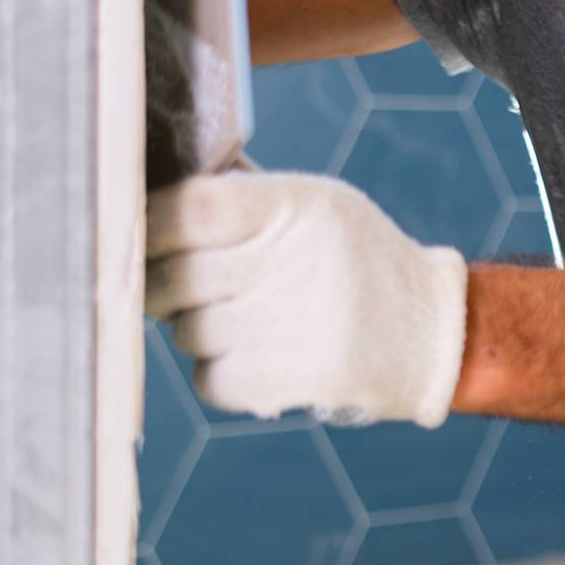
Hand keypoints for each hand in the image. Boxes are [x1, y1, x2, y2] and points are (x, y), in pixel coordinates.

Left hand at [146, 172, 467, 427]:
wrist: (432, 332)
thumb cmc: (354, 259)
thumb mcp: (318, 206)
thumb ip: (244, 195)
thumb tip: (144, 185)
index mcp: (301, 205)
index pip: (194, 208)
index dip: (148, 223)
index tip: (132, 235)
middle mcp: (299, 262)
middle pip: (175, 277)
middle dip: (160, 285)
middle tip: (174, 285)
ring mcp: (297, 325)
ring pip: (187, 331)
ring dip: (197, 328)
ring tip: (246, 319)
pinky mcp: (296, 380)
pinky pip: (209, 379)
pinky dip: (222, 373)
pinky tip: (261, 355)